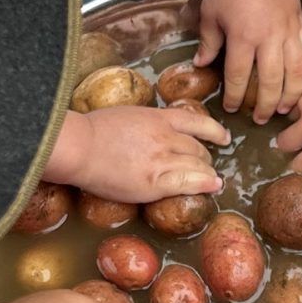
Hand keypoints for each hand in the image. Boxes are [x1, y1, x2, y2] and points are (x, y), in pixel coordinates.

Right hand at [49, 103, 226, 204]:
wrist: (78, 146)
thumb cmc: (91, 131)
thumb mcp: (126, 116)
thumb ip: (146, 123)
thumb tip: (151, 130)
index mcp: (158, 117)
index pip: (196, 122)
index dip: (214, 131)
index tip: (223, 138)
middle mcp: (165, 136)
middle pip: (198, 148)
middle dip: (206, 158)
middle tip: (206, 167)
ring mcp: (162, 159)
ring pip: (198, 165)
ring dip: (207, 173)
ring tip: (211, 180)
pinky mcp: (155, 182)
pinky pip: (189, 182)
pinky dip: (206, 184)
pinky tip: (214, 186)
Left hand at [196, 0, 301, 121]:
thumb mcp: (210, 14)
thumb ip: (208, 42)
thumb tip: (200, 65)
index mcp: (243, 37)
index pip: (238, 77)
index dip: (234, 97)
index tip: (230, 108)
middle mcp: (268, 38)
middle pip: (269, 82)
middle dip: (263, 105)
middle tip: (259, 119)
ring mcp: (288, 30)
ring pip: (294, 72)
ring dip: (289, 95)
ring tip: (284, 110)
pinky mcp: (300, 22)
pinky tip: (301, 83)